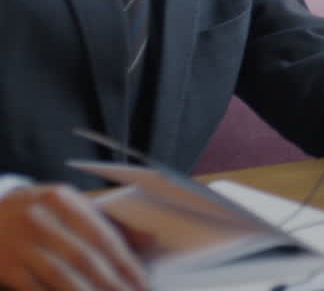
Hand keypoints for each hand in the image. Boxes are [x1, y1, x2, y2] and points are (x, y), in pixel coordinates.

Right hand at [0, 184, 146, 290]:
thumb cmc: (40, 211)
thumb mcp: (71, 206)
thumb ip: (109, 223)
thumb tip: (151, 240)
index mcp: (61, 200)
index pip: (101, 235)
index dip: (124, 262)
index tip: (141, 281)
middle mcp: (39, 219)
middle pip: (83, 257)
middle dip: (111, 282)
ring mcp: (18, 244)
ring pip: (60, 276)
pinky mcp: (4, 266)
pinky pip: (36, 288)